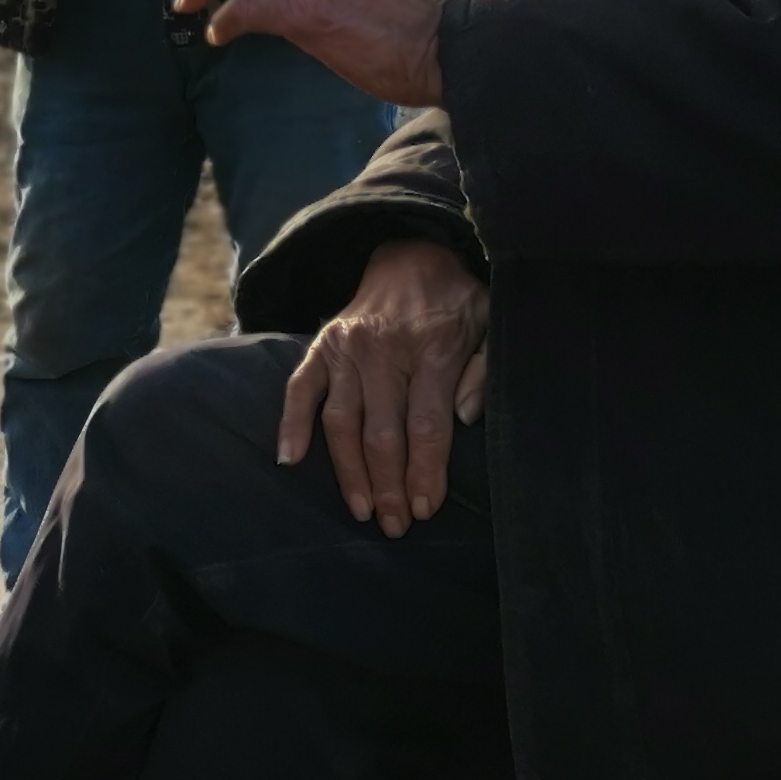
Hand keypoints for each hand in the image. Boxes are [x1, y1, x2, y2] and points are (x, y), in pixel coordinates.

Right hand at [279, 237, 489, 532]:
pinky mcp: (321, 345)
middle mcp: (383, 348)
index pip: (426, 424)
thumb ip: (484, 372)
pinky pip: (300, 388)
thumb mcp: (490, 325)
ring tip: (362, 510)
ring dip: (349, 472)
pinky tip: (290, 460)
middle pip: (382, 433)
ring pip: (342, 421)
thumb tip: (466, 420)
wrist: (411, 253)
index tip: (426, 509)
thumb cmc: (457, 302)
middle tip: (395, 526)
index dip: (426, 472)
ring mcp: (346, 347)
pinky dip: (291, 424)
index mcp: (433, 347)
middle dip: (389, 486)